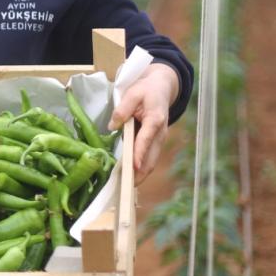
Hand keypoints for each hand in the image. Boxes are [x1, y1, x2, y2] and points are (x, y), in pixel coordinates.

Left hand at [108, 62, 180, 184]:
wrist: (162, 88)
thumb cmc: (146, 90)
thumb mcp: (133, 93)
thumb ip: (123, 109)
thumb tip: (113, 126)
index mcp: (155, 119)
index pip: (146, 139)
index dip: (139, 153)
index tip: (133, 166)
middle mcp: (161, 133)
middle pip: (151, 157)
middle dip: (140, 173)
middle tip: (125, 186)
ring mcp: (160, 139)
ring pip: (151, 161)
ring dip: (140, 175)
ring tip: (125, 187)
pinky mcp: (156, 143)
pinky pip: (149, 159)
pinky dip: (141, 170)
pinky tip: (129, 178)